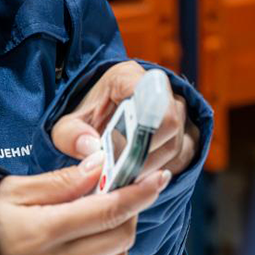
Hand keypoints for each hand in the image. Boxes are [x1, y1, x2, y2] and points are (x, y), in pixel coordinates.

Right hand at [0, 153, 171, 254]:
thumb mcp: (12, 189)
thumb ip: (61, 181)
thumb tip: (101, 166)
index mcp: (41, 231)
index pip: (107, 211)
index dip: (138, 194)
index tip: (158, 178)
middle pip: (119, 236)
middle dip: (132, 209)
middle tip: (125, 187)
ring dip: (121, 231)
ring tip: (106, 209)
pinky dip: (105, 250)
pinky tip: (92, 232)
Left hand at [50, 61, 199, 177]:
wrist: (102, 116)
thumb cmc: (88, 118)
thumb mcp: (67, 125)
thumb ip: (72, 135)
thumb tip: (92, 148)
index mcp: (129, 77)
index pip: (153, 102)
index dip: (143, 133)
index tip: (122, 155)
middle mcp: (162, 89)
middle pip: (171, 126)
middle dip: (146, 157)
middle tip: (122, 174)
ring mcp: (179, 109)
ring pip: (180, 144)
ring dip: (156, 167)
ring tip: (129, 176)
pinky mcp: (187, 129)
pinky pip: (186, 156)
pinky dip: (165, 171)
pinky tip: (143, 176)